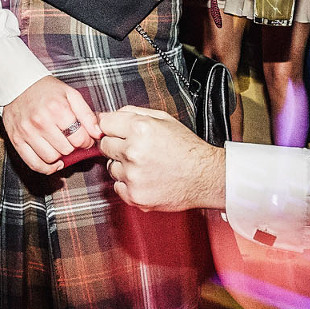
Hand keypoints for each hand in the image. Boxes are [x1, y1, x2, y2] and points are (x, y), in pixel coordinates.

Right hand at [1, 76, 101, 174]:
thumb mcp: (71, 94)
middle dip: (72, 147)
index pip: (79, 138)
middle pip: (66, 149)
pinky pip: (34, 164)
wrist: (17, 85)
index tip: (84, 138)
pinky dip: (46, 168)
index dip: (86, 141)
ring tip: (60, 147)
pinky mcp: (16, 140)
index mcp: (57, 108)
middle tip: (71, 140)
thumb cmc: (46, 90)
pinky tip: (52, 162)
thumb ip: (87, 114)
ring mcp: (27, 132)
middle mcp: (41, 121)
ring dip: (60, 157)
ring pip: (51, 159)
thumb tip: (98, 134)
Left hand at [99, 107, 225, 210]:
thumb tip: (106, 115)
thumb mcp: (164, 119)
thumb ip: (133, 113)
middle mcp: (133, 152)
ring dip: (123, 166)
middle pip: (104, 145)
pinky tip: (145, 178)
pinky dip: (128, 184)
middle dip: (116, 145)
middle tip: (136, 149)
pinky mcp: (134, 195)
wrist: (205, 177)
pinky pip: (117, 186)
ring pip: (111, 167)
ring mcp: (133, 176)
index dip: (111, 127)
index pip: (104, 123)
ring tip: (145, 165)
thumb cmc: (187, 148)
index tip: (116, 131)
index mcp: (140, 128)